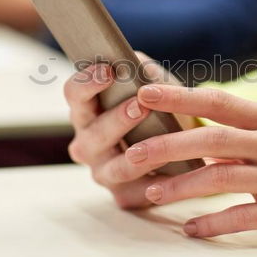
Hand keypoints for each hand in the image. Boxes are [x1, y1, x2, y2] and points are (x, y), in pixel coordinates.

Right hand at [64, 55, 193, 208]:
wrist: (182, 142)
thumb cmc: (159, 107)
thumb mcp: (154, 82)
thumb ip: (142, 70)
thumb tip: (134, 62)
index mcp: (87, 111)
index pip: (74, 94)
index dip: (86, 83)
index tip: (107, 71)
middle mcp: (88, 143)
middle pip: (92, 134)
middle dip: (117, 120)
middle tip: (140, 105)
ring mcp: (103, 172)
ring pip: (116, 167)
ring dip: (139, 154)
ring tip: (163, 142)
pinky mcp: (123, 195)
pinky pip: (137, 193)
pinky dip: (157, 184)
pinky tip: (173, 174)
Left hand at [129, 84, 256, 237]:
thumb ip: (253, 131)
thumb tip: (207, 132)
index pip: (219, 101)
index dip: (179, 96)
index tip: (144, 92)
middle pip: (210, 139)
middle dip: (165, 146)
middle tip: (131, 155)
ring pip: (220, 178)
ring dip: (180, 187)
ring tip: (151, 194)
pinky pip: (244, 217)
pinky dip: (213, 223)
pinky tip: (192, 229)